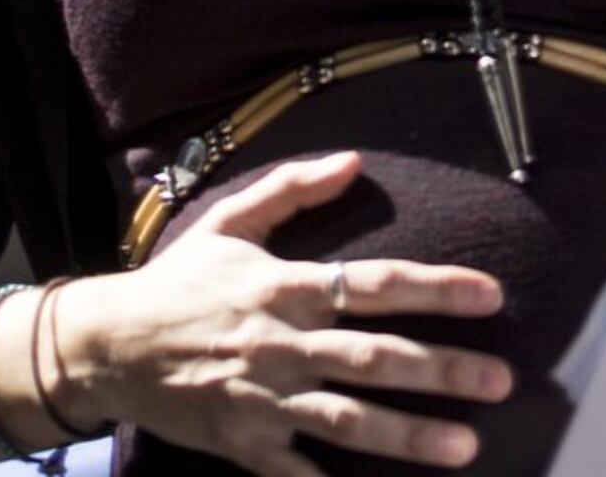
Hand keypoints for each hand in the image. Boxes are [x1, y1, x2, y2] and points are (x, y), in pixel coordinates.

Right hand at [60, 152, 509, 475]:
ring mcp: (262, 400)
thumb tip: (352, 161)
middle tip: (502, 381)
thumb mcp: (228, 225)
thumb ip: (292, 190)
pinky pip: (299, 472)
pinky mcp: (244, 444)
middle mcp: (280, 344)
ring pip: (348, 420)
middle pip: (374, 358)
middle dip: (443, 370)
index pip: (374, 284)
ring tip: (465, 447)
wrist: (103, 347)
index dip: (436, 288)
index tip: (491, 295)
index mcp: (283, 287)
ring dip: (409, 436)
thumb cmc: (175, 284)